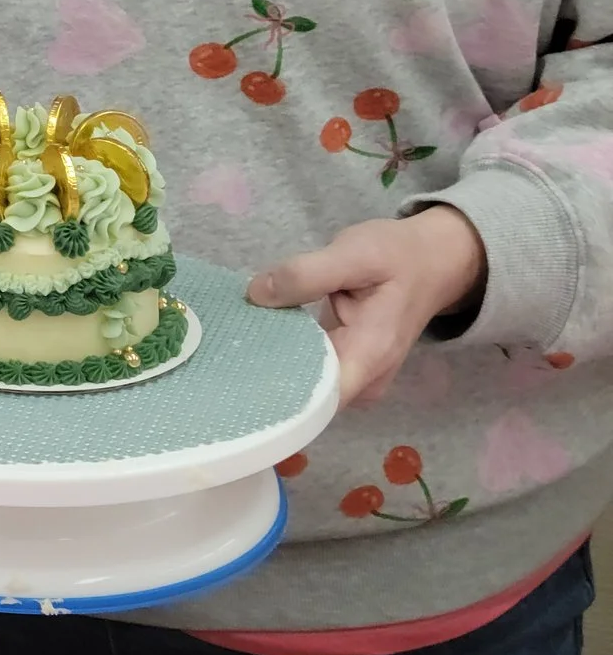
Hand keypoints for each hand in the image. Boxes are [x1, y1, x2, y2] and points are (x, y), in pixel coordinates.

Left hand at [248, 205, 486, 406]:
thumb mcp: (353, 252)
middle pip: (305, 398)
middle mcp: (364, 379)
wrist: (433, 260)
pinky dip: (284, 355)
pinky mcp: (345, 367)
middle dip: (263, 377)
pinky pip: (308, 371)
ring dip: (270, 366)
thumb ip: (306, 274)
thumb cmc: (397, 256)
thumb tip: (255, 294)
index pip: (318, 402)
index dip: (276, 396)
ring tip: (232, 343)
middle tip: (221, 352)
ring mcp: (355, 378)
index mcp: (369, 356)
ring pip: (304, 386)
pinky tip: (254, 337)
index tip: (236, 377)